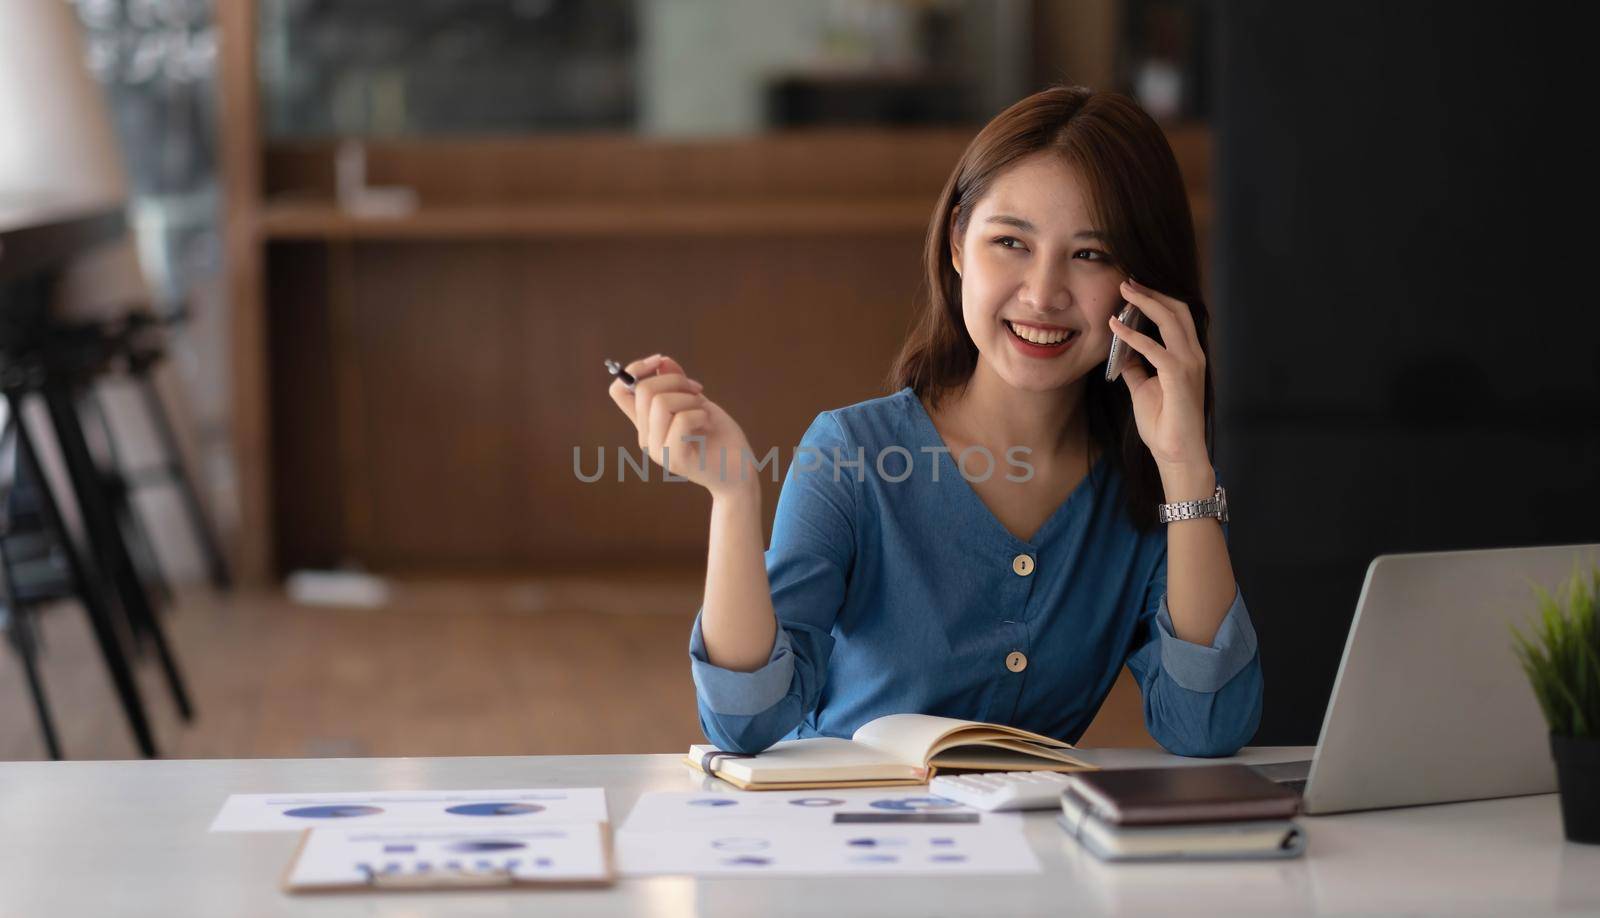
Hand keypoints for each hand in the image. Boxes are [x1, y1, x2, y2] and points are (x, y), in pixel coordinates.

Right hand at [607, 354, 756, 497]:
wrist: (740, 472)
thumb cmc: (719, 437)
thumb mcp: (697, 402)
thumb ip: (678, 384)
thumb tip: (663, 361)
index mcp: (647, 422)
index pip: (618, 391)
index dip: (635, 369)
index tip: (660, 361)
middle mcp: (647, 437)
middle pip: (643, 390)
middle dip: (675, 380)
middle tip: (697, 391)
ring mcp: (658, 450)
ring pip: (660, 403)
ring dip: (689, 398)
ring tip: (703, 411)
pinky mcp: (675, 459)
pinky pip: (680, 420)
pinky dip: (699, 414)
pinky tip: (707, 423)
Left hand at [1107, 278, 1211, 480]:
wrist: (1176, 453)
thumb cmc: (1164, 423)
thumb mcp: (1144, 388)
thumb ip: (1136, 367)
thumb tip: (1122, 351)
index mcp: (1188, 356)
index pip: (1177, 317)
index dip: (1156, 299)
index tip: (1133, 289)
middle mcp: (1193, 355)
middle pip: (1178, 310)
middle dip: (1153, 292)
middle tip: (1127, 281)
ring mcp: (1189, 364)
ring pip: (1171, 320)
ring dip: (1145, 302)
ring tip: (1124, 290)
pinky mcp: (1179, 376)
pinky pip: (1154, 348)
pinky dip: (1133, 335)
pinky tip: (1116, 326)